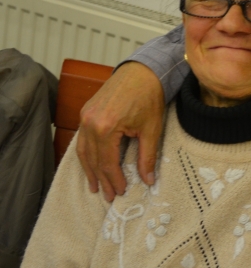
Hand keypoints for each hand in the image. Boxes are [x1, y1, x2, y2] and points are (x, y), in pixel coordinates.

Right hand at [76, 62, 164, 200]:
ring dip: (89, 169)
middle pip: (94, 159)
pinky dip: (86, 154)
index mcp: (106, 127)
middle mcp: (90, 122)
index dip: (114, 179)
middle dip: (101, 179)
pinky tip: (91, 164)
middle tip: (108, 196)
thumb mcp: (151, 129)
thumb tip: (148, 180)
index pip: (108, 162)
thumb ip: (148, 157)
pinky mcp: (86, 111)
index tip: (120, 191)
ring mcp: (85, 116)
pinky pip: (82, 138)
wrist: (142, 71)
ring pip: (83, 150)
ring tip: (95, 186)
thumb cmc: (149, 97)